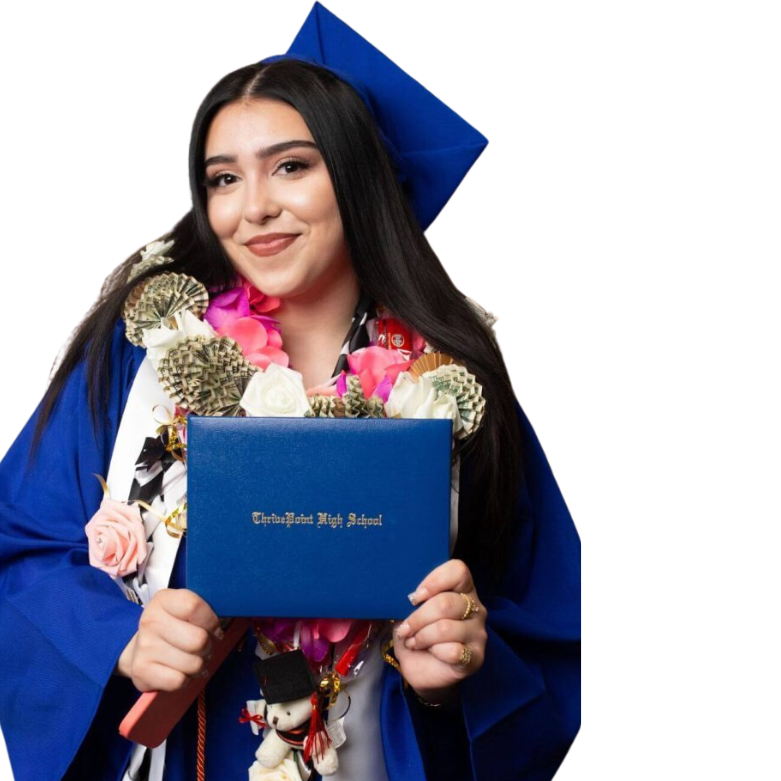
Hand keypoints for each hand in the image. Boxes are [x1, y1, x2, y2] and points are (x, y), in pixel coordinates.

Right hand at [114, 588, 224, 691]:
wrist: (139, 648)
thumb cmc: (172, 626)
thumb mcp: (184, 608)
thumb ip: (203, 610)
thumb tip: (224, 624)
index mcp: (162, 600)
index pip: (194, 607)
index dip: (211, 621)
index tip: (214, 629)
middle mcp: (150, 621)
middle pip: (198, 640)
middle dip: (207, 647)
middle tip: (203, 647)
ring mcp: (144, 646)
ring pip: (193, 663)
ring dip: (199, 665)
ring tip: (192, 660)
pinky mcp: (142, 671)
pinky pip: (179, 681)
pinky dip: (186, 679)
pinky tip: (180, 671)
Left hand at [393, 559, 486, 704]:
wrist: (422, 670)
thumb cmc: (417, 634)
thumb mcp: (408, 613)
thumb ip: (411, 600)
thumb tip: (398, 593)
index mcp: (461, 589)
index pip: (458, 571)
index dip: (435, 580)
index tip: (415, 596)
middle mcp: (475, 608)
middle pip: (446, 603)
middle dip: (418, 618)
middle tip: (405, 629)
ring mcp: (478, 633)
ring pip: (445, 628)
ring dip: (422, 636)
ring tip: (413, 642)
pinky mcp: (476, 657)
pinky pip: (453, 651)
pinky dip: (434, 651)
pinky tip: (429, 653)